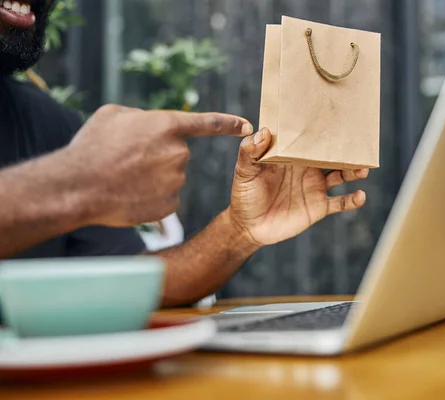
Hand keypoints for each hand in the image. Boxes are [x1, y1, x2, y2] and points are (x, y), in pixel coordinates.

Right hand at [67, 104, 252, 226]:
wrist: (78, 186)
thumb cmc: (92, 147)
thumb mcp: (114, 115)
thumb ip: (141, 117)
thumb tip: (149, 125)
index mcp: (168, 126)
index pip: (207, 123)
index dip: (228, 124)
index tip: (247, 126)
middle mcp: (179, 153)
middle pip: (177, 154)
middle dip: (157, 156)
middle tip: (128, 160)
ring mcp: (176, 181)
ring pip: (171, 177)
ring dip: (152, 177)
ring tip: (124, 177)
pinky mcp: (170, 205)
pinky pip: (166, 198)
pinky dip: (151, 197)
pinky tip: (130, 195)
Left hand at [227, 128, 367, 246]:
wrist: (249, 226)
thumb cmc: (244, 194)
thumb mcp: (244, 171)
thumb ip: (250, 152)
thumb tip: (263, 132)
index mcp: (292, 156)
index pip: (309, 139)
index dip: (321, 129)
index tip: (334, 117)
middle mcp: (307, 168)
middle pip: (331, 155)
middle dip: (345, 149)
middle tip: (358, 142)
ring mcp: (315, 187)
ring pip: (341, 175)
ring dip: (354, 171)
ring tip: (363, 169)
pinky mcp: (319, 207)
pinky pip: (340, 203)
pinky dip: (352, 200)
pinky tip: (360, 196)